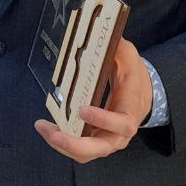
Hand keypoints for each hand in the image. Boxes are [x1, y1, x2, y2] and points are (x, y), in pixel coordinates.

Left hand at [34, 38, 152, 163]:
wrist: (142, 94)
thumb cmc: (134, 76)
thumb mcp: (129, 56)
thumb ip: (117, 47)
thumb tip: (101, 32)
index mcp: (131, 110)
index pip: (123, 124)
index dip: (104, 120)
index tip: (83, 110)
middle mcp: (120, 132)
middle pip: (101, 148)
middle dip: (75, 144)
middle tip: (54, 134)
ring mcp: (107, 138)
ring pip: (86, 153)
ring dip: (63, 144)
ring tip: (43, 127)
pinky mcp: (95, 139)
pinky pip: (79, 147)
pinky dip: (62, 140)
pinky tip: (48, 128)